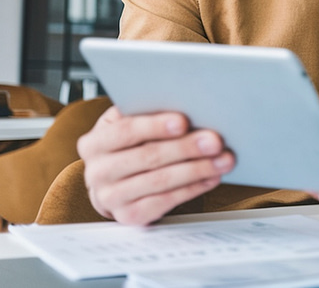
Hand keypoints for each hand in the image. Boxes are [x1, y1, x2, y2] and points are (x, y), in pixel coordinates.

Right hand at [77, 106, 234, 224]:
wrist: (116, 182)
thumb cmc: (132, 144)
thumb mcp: (131, 123)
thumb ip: (148, 113)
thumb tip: (187, 103)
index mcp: (94, 142)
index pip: (125, 131)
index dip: (155, 126)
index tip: (183, 121)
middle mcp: (97, 172)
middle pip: (147, 157)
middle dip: (186, 147)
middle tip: (215, 141)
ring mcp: (111, 197)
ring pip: (160, 181)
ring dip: (197, 169)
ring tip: (223, 159)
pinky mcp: (129, 216)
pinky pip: (165, 201)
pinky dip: (193, 188)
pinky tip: (211, 177)